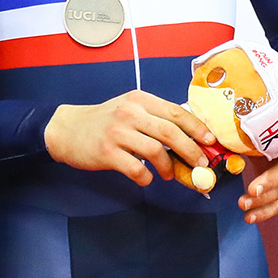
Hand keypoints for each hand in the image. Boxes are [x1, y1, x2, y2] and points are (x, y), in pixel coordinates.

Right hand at [44, 90, 215, 185]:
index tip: (210, 141)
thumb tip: (190, 137)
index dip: (197, 127)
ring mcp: (117, 133)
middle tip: (200, 165)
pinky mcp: (107, 153)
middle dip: (191, 151)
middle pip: (170, 132)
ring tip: (169, 173)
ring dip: (169, 167)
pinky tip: (146, 178)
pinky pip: (136, 169)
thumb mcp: (129, 109)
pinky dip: (146, 177)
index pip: (175, 111)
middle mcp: (130, 113)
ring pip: (156, 151)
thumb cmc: (104, 122)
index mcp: (140, 99)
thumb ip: (154, 118)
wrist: (67, 129)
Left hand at [238, 133, 277, 223]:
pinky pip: (275, 206)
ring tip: (243, 204)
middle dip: (268, 183)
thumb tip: (224, 135)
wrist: (268, 145)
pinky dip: (262, 213)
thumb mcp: (255, 131)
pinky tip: (249, 217)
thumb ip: (244, 133)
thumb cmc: (262, 136)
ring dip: (260, 201)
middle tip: (252, 190)